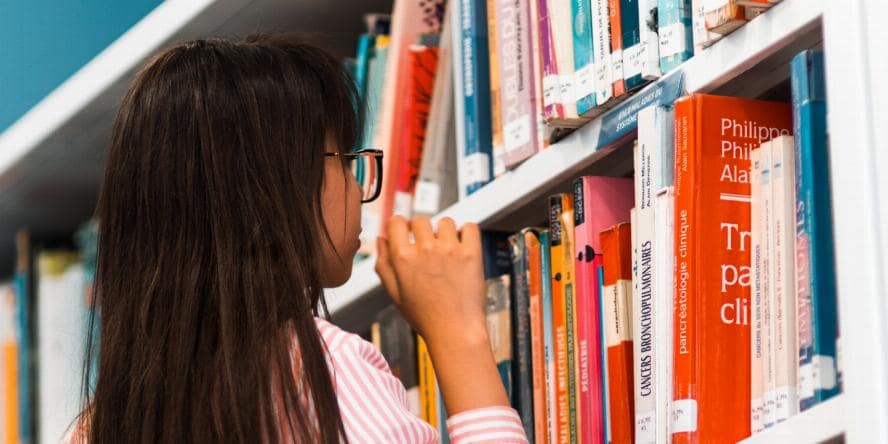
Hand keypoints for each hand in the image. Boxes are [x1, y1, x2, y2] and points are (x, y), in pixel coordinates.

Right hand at [374, 216, 487, 345]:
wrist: (455, 332)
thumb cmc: (425, 317)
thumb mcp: (394, 294)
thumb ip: (384, 264)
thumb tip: (381, 239)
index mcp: (403, 258)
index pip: (396, 222)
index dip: (400, 226)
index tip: (406, 233)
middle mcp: (425, 249)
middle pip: (421, 220)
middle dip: (422, 230)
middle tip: (428, 247)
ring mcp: (449, 250)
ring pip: (445, 222)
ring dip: (445, 232)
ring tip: (447, 250)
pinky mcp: (471, 253)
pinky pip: (470, 227)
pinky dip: (467, 233)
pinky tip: (463, 246)